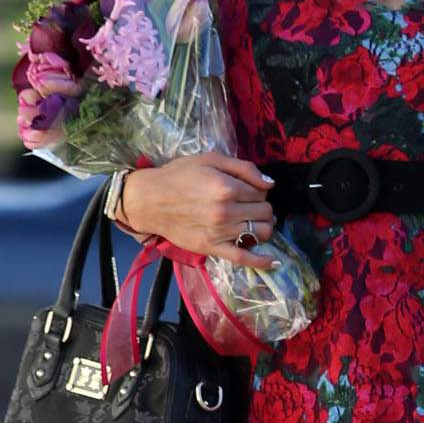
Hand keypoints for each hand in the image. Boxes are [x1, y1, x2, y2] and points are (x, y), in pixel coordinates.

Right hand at [121, 153, 277, 268]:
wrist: (149, 200)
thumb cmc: (178, 176)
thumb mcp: (210, 160)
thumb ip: (243, 168)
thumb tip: (269, 183)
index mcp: (227, 188)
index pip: (262, 193)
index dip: (258, 191)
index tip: (247, 191)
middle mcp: (226, 211)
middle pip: (265, 212)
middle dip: (262, 208)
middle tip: (249, 206)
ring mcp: (220, 232)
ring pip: (261, 233)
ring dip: (263, 227)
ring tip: (254, 222)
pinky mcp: (212, 248)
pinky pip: (243, 259)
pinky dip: (261, 261)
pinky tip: (274, 263)